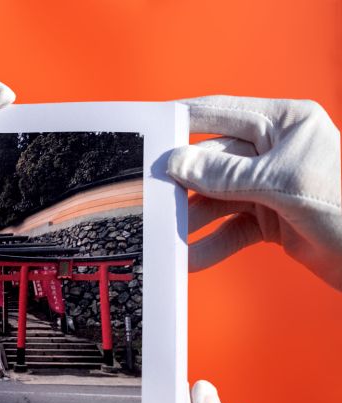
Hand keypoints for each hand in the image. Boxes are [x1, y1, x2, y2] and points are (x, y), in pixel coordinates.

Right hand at [167, 96, 341, 289]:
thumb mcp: (282, 184)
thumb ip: (226, 175)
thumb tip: (176, 163)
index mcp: (285, 123)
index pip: (222, 113)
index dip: (182, 120)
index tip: (148, 130)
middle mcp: (274, 151)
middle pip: (211, 162)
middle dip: (183, 184)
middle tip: (151, 199)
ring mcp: (269, 186)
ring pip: (215, 198)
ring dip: (191, 219)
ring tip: (166, 235)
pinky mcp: (269, 219)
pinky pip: (229, 229)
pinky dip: (210, 244)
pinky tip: (191, 258)